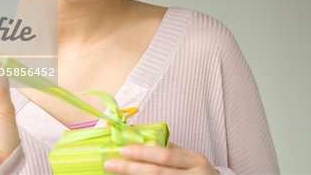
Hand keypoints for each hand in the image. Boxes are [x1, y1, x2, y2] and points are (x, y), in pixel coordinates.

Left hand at [104, 143, 218, 174]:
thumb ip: (170, 151)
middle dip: (130, 169)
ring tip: (116, 174)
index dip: (142, 153)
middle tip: (110, 164)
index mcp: (195, 160)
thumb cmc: (199, 172)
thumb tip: (140, 139)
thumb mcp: (191, 159)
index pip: (165, 155)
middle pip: (157, 174)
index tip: (122, 149)